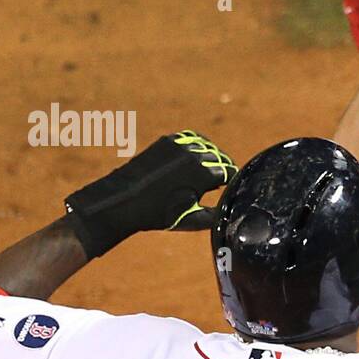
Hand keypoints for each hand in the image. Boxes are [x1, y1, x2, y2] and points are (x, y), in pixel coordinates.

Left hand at [64, 131, 236, 257]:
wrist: (124, 200)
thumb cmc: (158, 214)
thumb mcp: (191, 220)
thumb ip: (215, 215)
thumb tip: (229, 210)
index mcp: (204, 173)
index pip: (230, 172)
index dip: (233, 180)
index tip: (233, 187)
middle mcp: (195, 154)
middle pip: (220, 157)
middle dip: (224, 168)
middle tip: (224, 180)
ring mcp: (180, 145)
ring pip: (207, 146)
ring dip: (212, 156)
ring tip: (211, 167)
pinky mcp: (167, 141)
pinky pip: (191, 138)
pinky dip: (197, 145)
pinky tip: (196, 155)